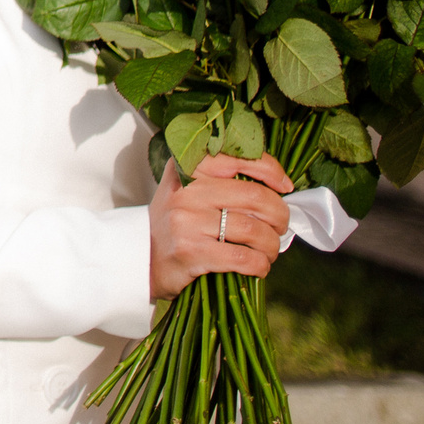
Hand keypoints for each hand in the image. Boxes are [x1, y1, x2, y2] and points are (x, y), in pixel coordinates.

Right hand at [148, 152, 292, 299]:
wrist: (139, 257)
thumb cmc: (176, 223)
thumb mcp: (187, 188)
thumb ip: (221, 179)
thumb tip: (277, 186)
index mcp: (186, 167)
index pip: (238, 157)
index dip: (270, 169)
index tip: (284, 186)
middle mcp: (185, 190)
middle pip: (254, 196)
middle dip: (279, 215)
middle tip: (280, 226)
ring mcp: (187, 221)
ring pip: (254, 230)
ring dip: (272, 245)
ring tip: (269, 250)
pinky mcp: (191, 252)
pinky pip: (243, 258)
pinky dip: (260, 265)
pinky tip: (258, 266)